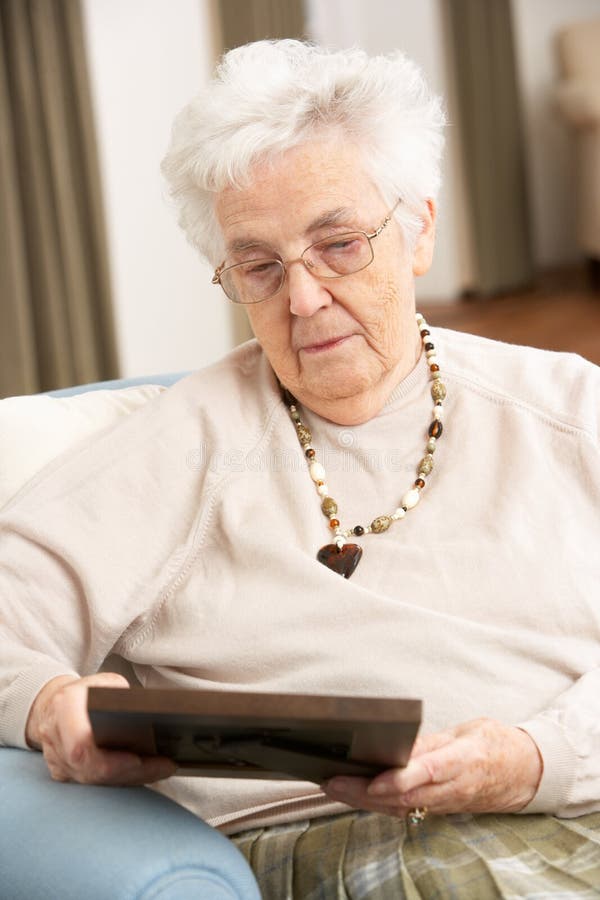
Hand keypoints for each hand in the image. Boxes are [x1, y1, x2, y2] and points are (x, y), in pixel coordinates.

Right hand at [26, 672, 176, 784]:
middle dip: (131, 772)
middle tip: (165, 766)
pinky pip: (94, 783)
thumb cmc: (88, 691)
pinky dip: (122, 779)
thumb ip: (121, 700)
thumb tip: (149, 719)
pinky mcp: (63, 773)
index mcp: (65, 706)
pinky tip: (147, 773)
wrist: (54, 702)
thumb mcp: (107, 683)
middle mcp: (55, 736)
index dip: (108, 760)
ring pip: (95, 780)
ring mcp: (56, 759)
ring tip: (163, 768)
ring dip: (131, 778)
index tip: (138, 760)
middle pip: (91, 769)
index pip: (81, 744)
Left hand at [323, 717, 542, 817]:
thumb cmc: (496, 744)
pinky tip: (357, 796)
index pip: (426, 773)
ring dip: (366, 801)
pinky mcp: (442, 808)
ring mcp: (447, 803)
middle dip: (365, 792)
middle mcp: (453, 788)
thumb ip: (431, 742)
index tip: (371, 779)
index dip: (398, 780)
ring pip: (401, 807)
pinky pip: (408, 809)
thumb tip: (397, 747)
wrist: (527, 773)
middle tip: (333, 782)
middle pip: (404, 797)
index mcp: (462, 761)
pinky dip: (380, 805)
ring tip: (334, 787)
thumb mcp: (467, 731)